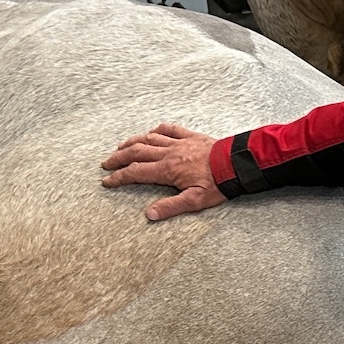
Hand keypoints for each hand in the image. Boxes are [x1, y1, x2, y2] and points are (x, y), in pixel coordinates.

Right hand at [100, 123, 227, 220]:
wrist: (236, 164)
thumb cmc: (218, 183)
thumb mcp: (195, 202)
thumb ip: (171, 207)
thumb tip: (149, 214)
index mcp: (168, 170)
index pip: (136, 172)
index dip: (119, 177)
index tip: (107, 181)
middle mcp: (169, 153)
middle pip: (136, 152)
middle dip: (118, 158)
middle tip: (106, 163)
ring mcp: (179, 142)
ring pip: (149, 139)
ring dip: (132, 142)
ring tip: (120, 147)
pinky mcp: (191, 136)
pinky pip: (170, 129)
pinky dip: (157, 130)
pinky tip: (151, 133)